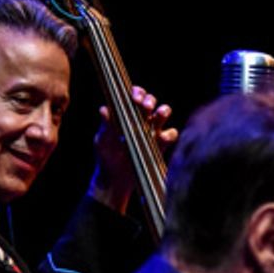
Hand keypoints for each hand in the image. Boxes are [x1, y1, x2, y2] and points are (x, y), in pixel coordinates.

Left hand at [89, 86, 175, 212]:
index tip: (134, 99)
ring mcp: (153, 130)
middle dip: (149, 100)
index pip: (134, 95)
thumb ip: (105, 126)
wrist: (116, 179)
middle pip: (151, 100)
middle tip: (145, 107)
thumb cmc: (106, 157)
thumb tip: (104, 110)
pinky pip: (171, 133)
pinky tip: (160, 138)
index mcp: (126, 113)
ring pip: (164, 111)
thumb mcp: (102, 141)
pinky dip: (168, 133)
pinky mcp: (162, 144)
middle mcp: (141, 118)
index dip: (137, 92)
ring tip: (158, 116)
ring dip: (163, 111)